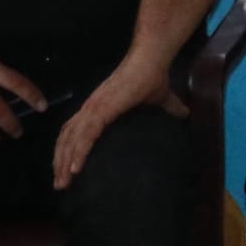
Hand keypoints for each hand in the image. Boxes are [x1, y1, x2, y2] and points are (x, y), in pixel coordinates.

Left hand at [54, 56, 187, 188]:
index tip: (66, 169)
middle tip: (60, 185)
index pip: (73, 131)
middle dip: (59, 162)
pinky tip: (75, 168)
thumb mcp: (160, 98)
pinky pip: (85, 135)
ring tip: (63, 182)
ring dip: (63, 162)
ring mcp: (93, 109)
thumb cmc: (153, 77)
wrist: (151, 60)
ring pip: (70, 140)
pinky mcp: (101, 110)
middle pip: (65, 139)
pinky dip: (78, 152)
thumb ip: (169, 107)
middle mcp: (89, 109)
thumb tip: (186, 113)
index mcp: (97, 107)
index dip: (67, 149)